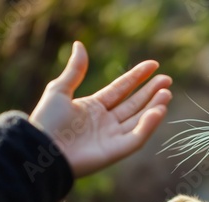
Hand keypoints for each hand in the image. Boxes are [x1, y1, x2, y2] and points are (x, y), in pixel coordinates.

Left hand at [29, 41, 171, 176]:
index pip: (121, 89)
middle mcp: (106, 122)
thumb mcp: (59, 90)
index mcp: (94, 107)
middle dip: (151, 91)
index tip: (154, 65)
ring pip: (139, 119)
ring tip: (166, 92)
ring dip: (154, 106)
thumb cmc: (46, 122)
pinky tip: (158, 111)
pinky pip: (137, 137)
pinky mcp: (117, 151)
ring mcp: (112, 136)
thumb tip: (79, 45)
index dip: (137, 76)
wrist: (41, 150)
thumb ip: (75, 70)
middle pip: (134, 104)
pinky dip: (149, 125)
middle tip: (167, 79)